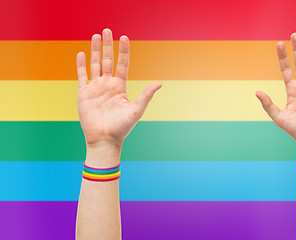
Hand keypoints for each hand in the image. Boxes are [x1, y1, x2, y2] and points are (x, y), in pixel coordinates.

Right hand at [76, 28, 160, 148]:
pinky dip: (81, 65)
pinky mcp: (83, 93)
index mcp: (120, 87)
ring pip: (94, 64)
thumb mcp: (137, 110)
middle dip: (107, 45)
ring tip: (96, 36)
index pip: (122, 64)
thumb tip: (159, 83)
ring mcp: (95, 88)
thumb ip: (146, 95)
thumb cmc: (122, 127)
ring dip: (94, 50)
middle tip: (107, 30)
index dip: (123, 51)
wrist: (105, 139)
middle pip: (107, 60)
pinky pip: (82, 76)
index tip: (124, 37)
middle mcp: (107, 85)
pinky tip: (82, 53)